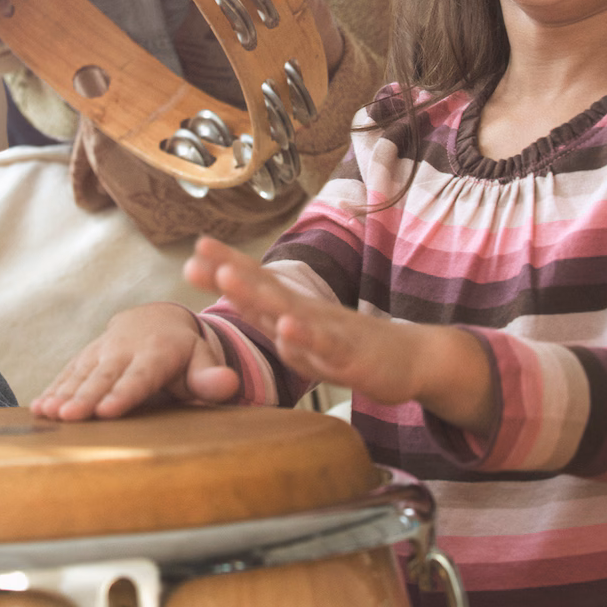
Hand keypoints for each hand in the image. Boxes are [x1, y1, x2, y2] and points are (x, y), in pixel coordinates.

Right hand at [30, 302, 240, 420]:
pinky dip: (52, 388)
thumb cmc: (184, 353)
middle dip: (85, 396)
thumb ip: (212, 377)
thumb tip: (229, 384)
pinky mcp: (86, 356)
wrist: (156, 320)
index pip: (139, 377)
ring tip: (47, 414)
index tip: (107, 410)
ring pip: (81, 373)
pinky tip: (38, 409)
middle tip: (68, 416)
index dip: (123, 394)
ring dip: (62, 393)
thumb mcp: (203, 360)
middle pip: (104, 377)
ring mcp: (102, 351)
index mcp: (157, 353)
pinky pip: (68, 372)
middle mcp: (124, 349)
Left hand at [185, 238, 492, 431]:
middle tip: (199, 254)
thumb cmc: (351, 346)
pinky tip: (288, 328)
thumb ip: (269, 320)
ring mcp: (328, 331)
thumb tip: (235, 299)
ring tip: (229, 278)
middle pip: (264, 288)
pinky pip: (324, 346)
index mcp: (294, 311)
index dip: (225, 266)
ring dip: (258, 294)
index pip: (255, 284)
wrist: (411, 358)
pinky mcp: (349, 355)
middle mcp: (308, 313)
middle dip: (230, 271)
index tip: (195, 249)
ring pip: (289, 311)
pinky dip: (305, 337)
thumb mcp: (303, 335)